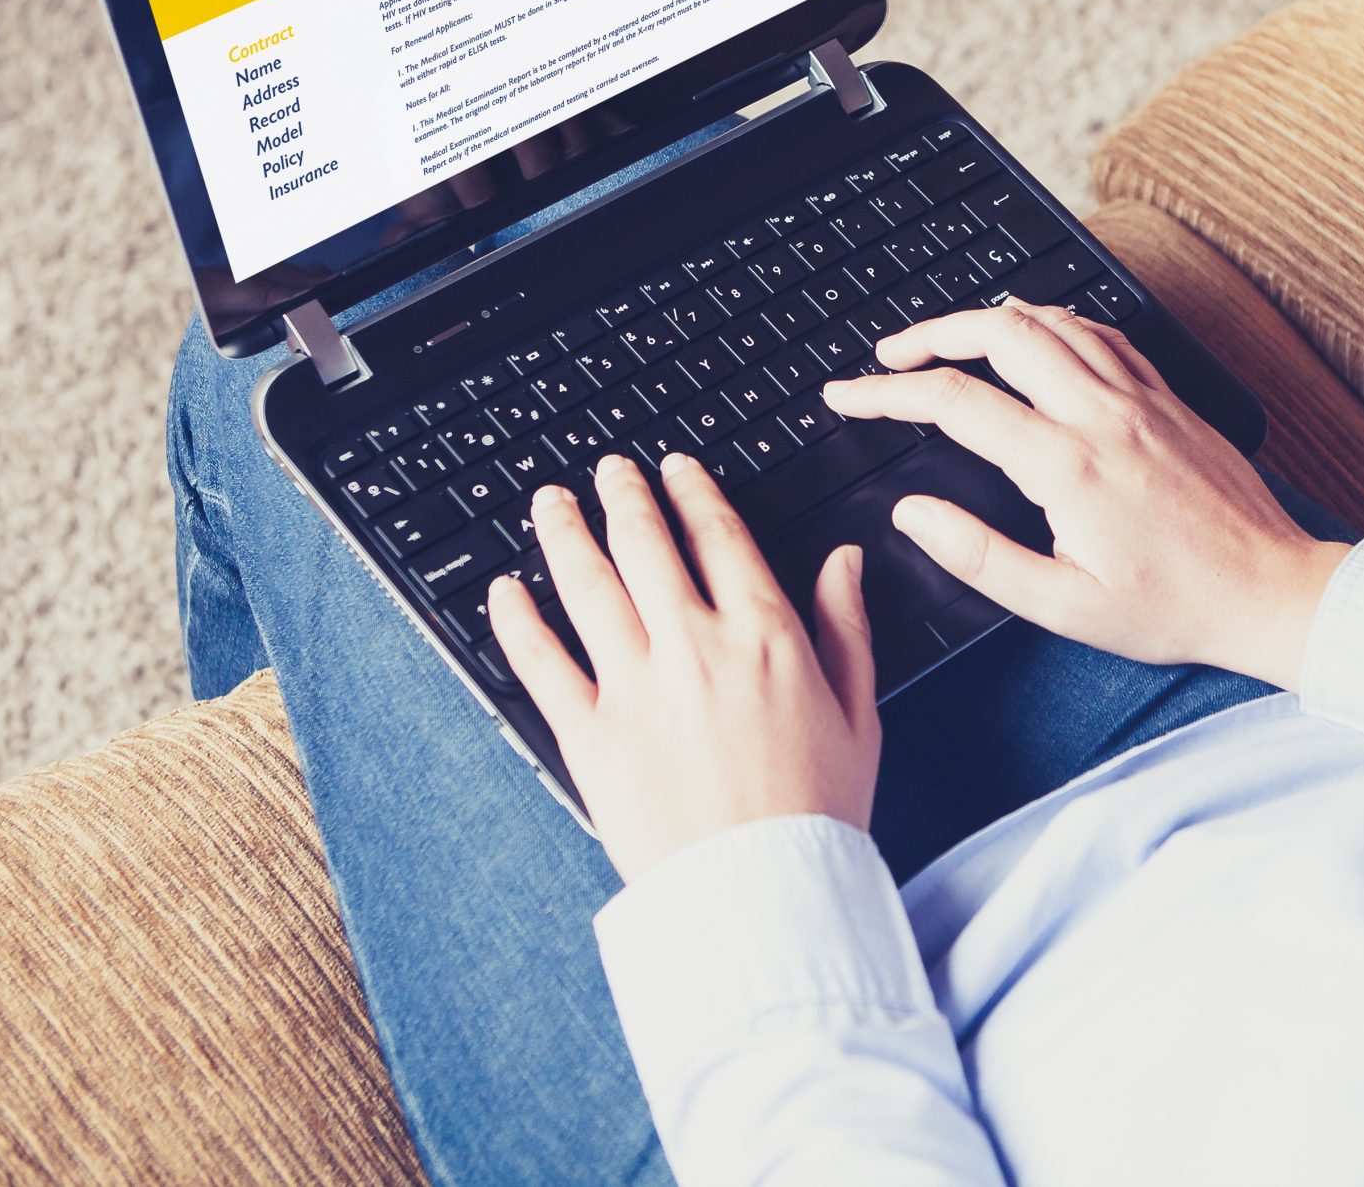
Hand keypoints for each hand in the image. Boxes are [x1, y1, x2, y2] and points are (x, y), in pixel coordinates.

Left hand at [487, 452, 880, 882]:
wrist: (767, 893)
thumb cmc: (818, 814)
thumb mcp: (859, 713)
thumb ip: (845, 628)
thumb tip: (844, 562)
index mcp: (764, 635)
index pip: (719, 537)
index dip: (693, 493)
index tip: (677, 470)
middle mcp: (693, 646)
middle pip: (645, 544)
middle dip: (624, 495)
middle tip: (608, 471)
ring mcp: (635, 686)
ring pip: (587, 583)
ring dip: (565, 531)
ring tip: (550, 501)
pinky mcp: (589, 734)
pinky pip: (540, 661)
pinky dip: (516, 618)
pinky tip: (504, 590)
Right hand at [823, 300, 1345, 689]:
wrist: (1268, 591)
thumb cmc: (1173, 608)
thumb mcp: (1061, 606)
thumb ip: (977, 556)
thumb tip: (913, 514)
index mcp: (1066, 465)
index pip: (954, 402)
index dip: (886, 392)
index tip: (848, 395)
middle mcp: (1101, 415)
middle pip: (999, 332)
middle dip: (931, 331)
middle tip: (891, 354)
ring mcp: (1139, 398)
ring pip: (1051, 320)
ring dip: (988, 318)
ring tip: (948, 338)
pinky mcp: (1167, 398)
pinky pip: (1102, 333)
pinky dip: (1054, 321)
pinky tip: (1037, 333)